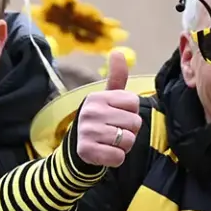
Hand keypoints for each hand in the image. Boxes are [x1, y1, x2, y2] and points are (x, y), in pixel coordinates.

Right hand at [75, 49, 140, 167]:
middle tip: (114, 131)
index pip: (134, 103)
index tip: (117, 115)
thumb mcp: (106, 98)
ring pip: (128, 141)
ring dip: (123, 146)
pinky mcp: (87, 151)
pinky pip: (118, 157)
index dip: (130, 112)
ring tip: (109, 142)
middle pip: (134, 123)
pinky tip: (105, 153)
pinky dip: (116, 158)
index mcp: (98, 97)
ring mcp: (88, 131)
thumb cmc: (98, 119)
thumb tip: (118, 51)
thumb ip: (116, 77)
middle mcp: (91, 112)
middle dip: (129, 131)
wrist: (76, 147)